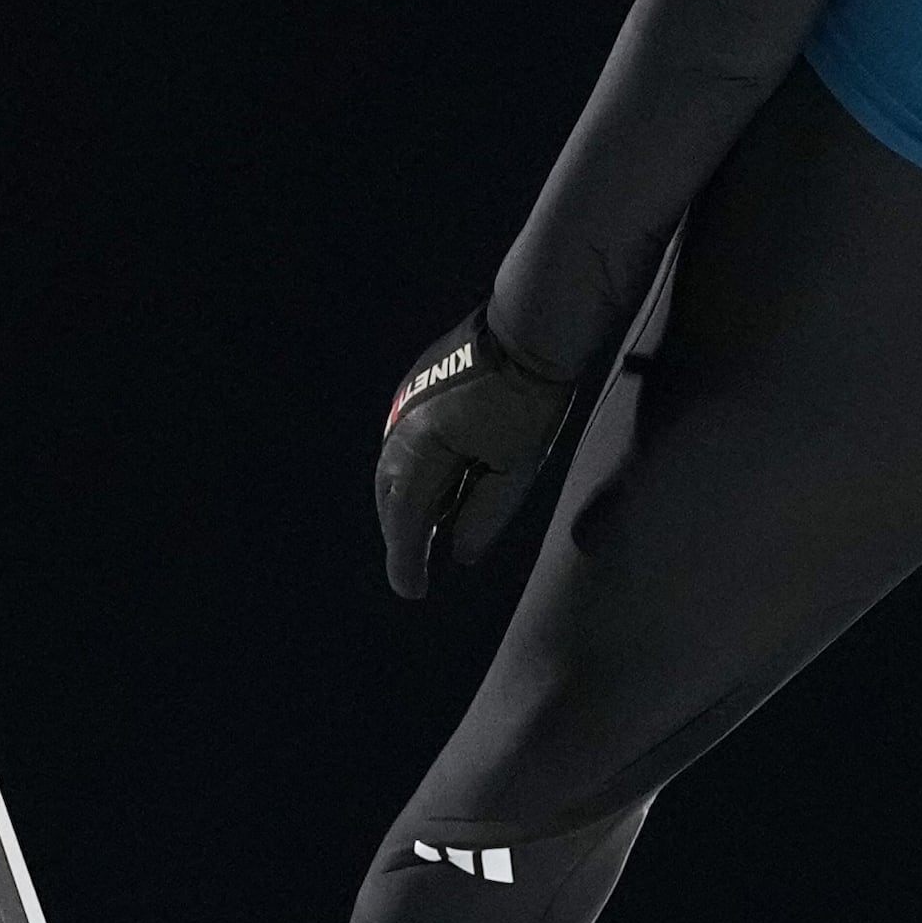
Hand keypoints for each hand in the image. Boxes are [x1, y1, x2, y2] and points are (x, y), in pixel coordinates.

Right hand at [372, 307, 578, 598]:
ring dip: (404, 506)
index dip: (407, 559)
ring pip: (393, 470)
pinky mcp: (415, 392)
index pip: (407, 518)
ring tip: (420, 537)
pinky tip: (431, 493)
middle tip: (413, 569)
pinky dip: (412, 476)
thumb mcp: (517, 466)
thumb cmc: (530, 399)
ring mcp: (404, 405)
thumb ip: (484, 513)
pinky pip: (403, 445)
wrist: (529, 330)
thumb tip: (459, 553)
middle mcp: (401, 426)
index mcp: (423, 447)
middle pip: (391, 495)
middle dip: (400, 535)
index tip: (412, 591)